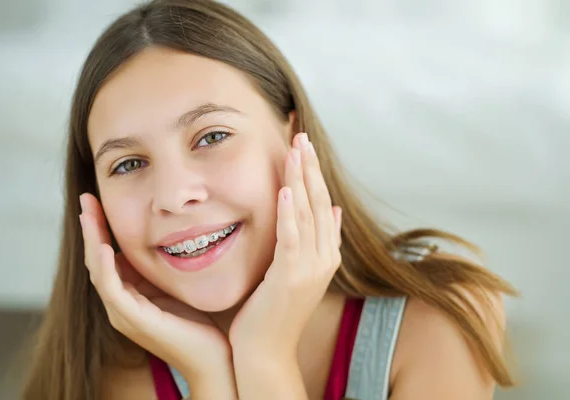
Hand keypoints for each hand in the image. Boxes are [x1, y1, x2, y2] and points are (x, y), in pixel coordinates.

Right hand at [79, 193, 234, 388]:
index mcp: (130, 294)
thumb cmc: (199, 322)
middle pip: (97, 259)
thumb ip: (161, 268)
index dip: (101, 228)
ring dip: (91, 239)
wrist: (213, 358)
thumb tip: (163, 237)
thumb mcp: (175, 286)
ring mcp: (124, 313)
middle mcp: (121, 304)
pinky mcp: (134, 320)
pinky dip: (105, 266)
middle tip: (86, 198)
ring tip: (87, 212)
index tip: (98, 200)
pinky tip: (103, 245)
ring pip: (98, 270)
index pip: (108, 255)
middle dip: (91, 227)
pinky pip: (112, 289)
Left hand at [229, 132, 342, 363]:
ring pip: (308, 213)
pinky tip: (287, 188)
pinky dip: (291, 211)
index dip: (313, 173)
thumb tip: (331, 210)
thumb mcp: (297, 271)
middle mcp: (323, 258)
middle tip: (301, 134)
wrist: (266, 353)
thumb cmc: (273, 312)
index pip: (321, 204)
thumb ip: (315, 240)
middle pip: (318, 202)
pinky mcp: (290, 277)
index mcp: (325, 255)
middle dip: (309, 167)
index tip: (303, 146)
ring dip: (302, 178)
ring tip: (297, 147)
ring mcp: (310, 268)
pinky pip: (292, 237)